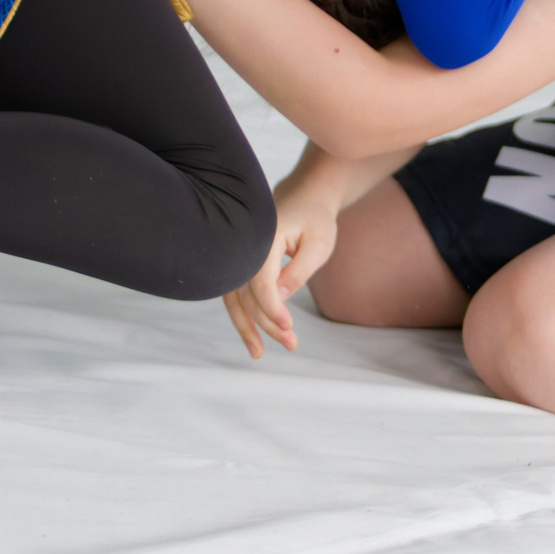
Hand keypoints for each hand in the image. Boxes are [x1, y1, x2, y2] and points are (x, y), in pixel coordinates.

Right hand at [221, 181, 338, 359]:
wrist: (304, 199)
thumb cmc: (315, 220)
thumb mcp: (318, 244)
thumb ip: (299, 270)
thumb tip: (278, 299)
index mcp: (263, 235)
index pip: (260, 279)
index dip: (271, 307)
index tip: (288, 327)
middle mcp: (244, 247)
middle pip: (246, 293)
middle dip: (266, 322)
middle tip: (291, 344)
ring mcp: (239, 257)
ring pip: (235, 298)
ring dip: (248, 326)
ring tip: (259, 354)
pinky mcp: (241, 266)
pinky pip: (237, 295)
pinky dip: (243, 317)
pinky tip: (253, 339)